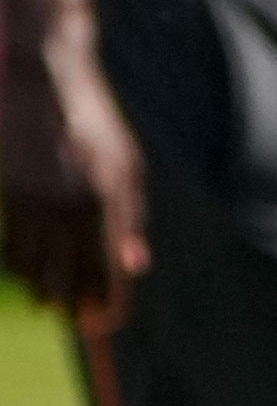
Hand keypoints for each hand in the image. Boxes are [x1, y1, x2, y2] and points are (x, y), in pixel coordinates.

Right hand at [0, 37, 142, 319]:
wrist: (43, 79)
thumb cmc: (93, 125)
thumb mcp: (126, 169)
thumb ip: (130, 220)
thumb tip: (135, 267)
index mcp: (108, 200)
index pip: (109, 270)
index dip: (107, 304)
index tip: (104, 325)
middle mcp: (70, 204)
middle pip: (70, 276)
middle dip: (73, 307)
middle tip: (76, 324)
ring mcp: (35, 198)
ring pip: (35, 266)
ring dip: (43, 291)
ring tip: (49, 304)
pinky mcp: (9, 190)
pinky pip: (11, 244)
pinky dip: (19, 266)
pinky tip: (26, 276)